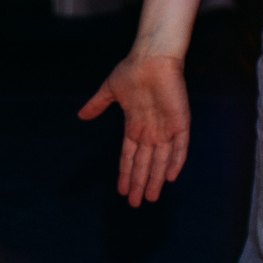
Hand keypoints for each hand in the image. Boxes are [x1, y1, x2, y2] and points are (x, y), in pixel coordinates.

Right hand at [78, 52, 190, 206]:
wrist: (151, 58)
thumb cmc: (131, 71)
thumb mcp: (110, 90)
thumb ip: (97, 105)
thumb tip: (81, 116)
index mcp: (135, 126)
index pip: (130, 156)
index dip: (126, 173)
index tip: (121, 191)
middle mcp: (151, 132)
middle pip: (144, 164)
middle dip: (139, 183)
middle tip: (136, 204)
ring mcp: (166, 129)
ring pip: (161, 161)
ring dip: (155, 179)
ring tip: (150, 197)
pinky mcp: (181, 122)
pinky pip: (180, 146)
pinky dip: (176, 161)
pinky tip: (170, 176)